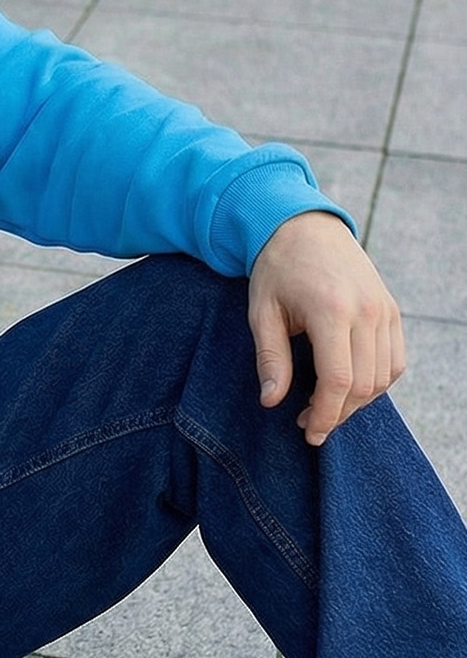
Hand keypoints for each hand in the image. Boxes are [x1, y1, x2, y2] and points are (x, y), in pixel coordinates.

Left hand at [248, 211, 404, 445]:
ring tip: (325, 405)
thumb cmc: (277, 269)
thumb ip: (269, 358)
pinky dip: (377, 381)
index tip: (307, 431)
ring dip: (358, 401)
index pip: (339, 380)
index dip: (325, 414)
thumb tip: (271, 402)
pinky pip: (395, 360)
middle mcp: (367, 311)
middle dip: (338, 413)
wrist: (303, 227)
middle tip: (309, 423)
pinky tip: (348, 386)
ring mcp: (384, 310)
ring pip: (384, 377)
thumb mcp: (261, 312)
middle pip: (365, 385)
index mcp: (332, 310)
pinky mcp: (391, 310)